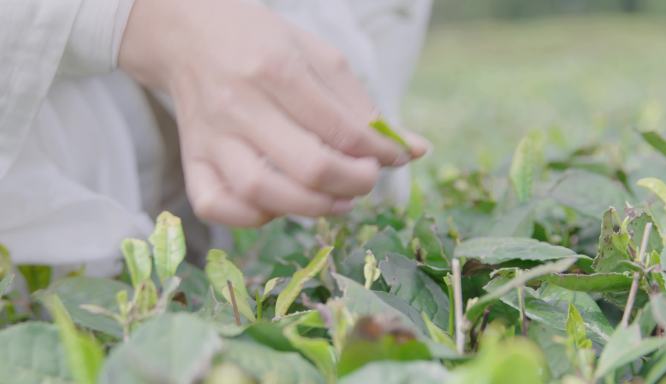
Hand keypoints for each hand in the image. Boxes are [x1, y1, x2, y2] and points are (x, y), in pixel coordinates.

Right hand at [119, 0, 428, 225]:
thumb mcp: (319, 58)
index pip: (341, 129)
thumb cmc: (263, 43)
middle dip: (353, 183)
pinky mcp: (191, 159)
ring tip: (336, 199)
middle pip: (307, 167)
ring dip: (312, 208)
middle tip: (366, 179)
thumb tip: (416, 150)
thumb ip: (365, 106)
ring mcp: (211, 137)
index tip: (393, 156)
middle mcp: (239, 106)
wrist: (190, 35)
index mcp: (276, 69)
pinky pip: (215, 204)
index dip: (379, 152)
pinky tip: (280, 207)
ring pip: (261, 192)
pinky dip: (252, 218)